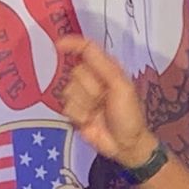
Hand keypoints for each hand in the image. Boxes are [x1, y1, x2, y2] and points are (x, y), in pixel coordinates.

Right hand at [58, 35, 154, 166]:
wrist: (125, 143)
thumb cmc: (129, 114)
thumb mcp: (121, 85)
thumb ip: (101, 64)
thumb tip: (80, 46)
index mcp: (105, 68)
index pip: (85, 49)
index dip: (72, 44)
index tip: (59, 45)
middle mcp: (91, 79)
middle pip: (76, 73)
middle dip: (89, 88)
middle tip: (103, 99)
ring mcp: (81, 95)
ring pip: (68, 90)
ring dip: (84, 103)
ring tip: (97, 111)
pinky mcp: (73, 111)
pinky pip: (66, 106)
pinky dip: (79, 114)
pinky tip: (89, 120)